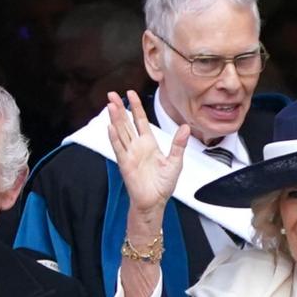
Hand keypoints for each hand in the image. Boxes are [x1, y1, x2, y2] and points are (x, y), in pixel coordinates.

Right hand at [106, 90, 188, 218]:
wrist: (155, 202)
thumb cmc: (163, 185)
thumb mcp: (175, 162)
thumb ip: (178, 144)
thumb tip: (185, 128)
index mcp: (149, 144)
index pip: (140, 120)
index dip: (135, 107)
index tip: (130, 93)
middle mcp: (137, 147)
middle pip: (126, 123)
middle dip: (119, 108)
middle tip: (111, 94)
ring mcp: (130, 155)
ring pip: (120, 133)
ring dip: (115, 119)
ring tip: (110, 105)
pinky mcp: (125, 165)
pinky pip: (119, 149)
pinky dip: (114, 139)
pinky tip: (110, 128)